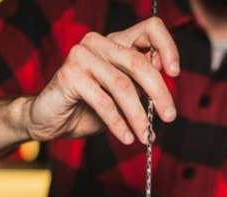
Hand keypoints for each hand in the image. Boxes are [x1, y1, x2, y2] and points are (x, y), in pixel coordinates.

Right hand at [27, 17, 178, 143]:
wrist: (51, 121)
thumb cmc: (88, 108)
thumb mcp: (123, 96)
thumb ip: (141, 84)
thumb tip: (165, 77)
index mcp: (115, 42)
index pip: (149, 29)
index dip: (167, 47)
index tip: (175, 74)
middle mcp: (99, 43)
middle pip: (138, 62)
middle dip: (159, 92)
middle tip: (169, 116)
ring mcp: (82, 56)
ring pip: (122, 85)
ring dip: (138, 115)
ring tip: (146, 136)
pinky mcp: (70, 75)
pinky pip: (103, 102)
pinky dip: (118, 123)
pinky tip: (127, 137)